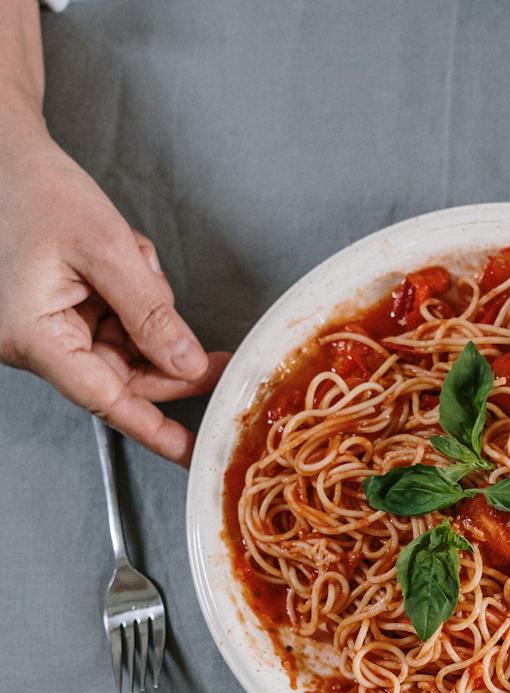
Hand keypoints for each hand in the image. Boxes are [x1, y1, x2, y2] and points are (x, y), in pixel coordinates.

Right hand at [0, 112, 227, 464]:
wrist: (3, 152)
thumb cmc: (36, 188)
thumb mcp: (105, 248)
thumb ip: (150, 312)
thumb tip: (188, 366)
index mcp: (35, 336)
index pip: (107, 400)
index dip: (155, 431)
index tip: (192, 454)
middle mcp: (35, 344)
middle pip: (121, 377)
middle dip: (167, 359)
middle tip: (218, 360)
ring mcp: (45, 331)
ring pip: (122, 350)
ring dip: (147, 316)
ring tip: (138, 264)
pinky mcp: (56, 315)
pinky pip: (110, 326)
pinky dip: (130, 301)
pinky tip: (126, 261)